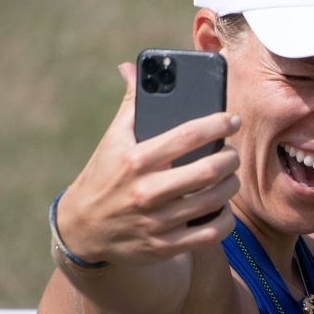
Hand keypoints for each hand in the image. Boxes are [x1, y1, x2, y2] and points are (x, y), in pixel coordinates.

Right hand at [54, 62, 241, 267]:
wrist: (81, 230)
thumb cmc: (104, 175)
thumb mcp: (113, 140)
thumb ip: (131, 104)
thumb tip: (133, 67)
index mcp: (136, 159)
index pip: (188, 135)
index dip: (217, 124)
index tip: (232, 120)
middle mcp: (146, 191)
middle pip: (208, 170)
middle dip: (229, 158)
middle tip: (232, 153)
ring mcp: (156, 221)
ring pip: (214, 200)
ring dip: (231, 185)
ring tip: (230, 176)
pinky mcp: (163, 245)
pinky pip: (209, 233)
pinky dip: (224, 220)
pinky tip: (223, 208)